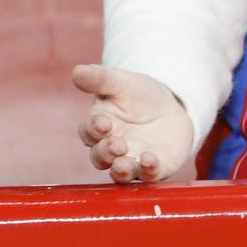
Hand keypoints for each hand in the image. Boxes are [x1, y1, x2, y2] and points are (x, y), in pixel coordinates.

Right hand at [73, 64, 193, 184]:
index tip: (103, 122)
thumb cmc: (137, 95)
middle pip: (100, 156)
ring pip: (120, 172)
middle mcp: (111, 148)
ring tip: (124, 164)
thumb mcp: (120, 81)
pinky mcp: (154, 169)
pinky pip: (148, 175)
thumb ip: (99, 78)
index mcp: (99, 125)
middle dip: (106, 152)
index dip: (94, 128)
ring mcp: (131, 161)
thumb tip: (77, 71)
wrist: (169, 108)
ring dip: (121, 170)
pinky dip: (148, 171)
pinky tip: (150, 160)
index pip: (89, 130)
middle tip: (117, 145)